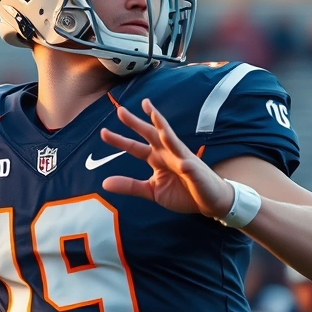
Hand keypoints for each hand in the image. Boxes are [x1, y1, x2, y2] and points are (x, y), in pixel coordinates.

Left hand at [100, 98, 232, 218]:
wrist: (209, 200)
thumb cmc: (183, 193)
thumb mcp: (151, 191)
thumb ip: (130, 186)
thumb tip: (104, 183)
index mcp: (157, 158)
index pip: (135, 147)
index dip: (120, 140)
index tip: (103, 132)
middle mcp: (168, 153)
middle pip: (149, 134)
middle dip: (135, 123)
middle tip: (120, 110)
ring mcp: (182, 159)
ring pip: (171, 139)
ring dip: (163, 127)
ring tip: (153, 114)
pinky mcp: (195, 170)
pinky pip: (189, 166)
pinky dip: (186, 164)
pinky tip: (183, 163)